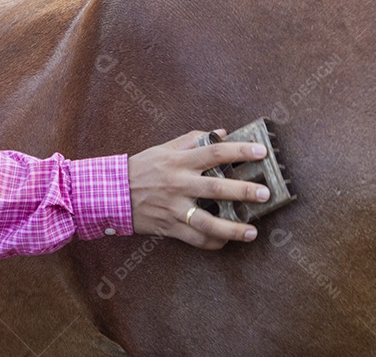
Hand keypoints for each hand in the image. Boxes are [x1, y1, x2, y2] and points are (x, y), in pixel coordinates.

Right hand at [128, 130, 269, 248]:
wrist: (111, 193)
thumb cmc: (141, 168)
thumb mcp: (163, 148)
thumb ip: (192, 140)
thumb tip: (220, 133)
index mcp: (178, 161)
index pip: (214, 152)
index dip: (238, 151)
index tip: (260, 152)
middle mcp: (178, 184)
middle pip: (215, 188)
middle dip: (242, 191)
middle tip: (264, 193)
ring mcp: (174, 208)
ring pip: (207, 221)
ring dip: (232, 228)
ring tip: (252, 231)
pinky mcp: (169, 227)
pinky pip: (195, 239)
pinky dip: (212, 242)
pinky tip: (227, 241)